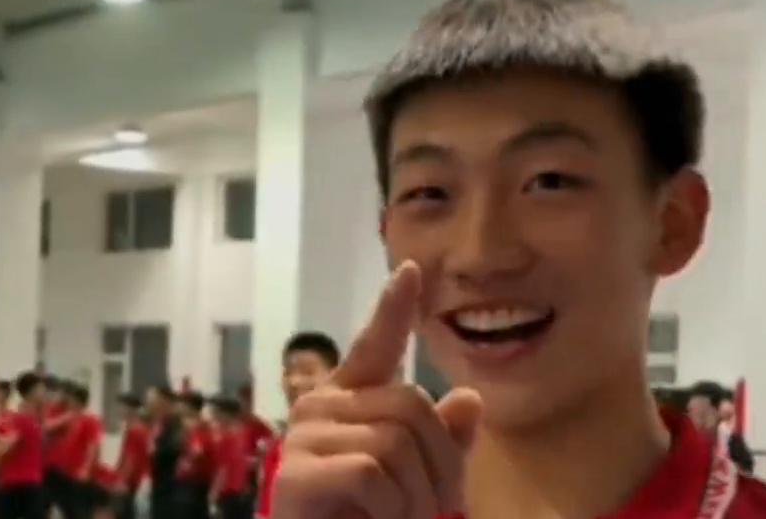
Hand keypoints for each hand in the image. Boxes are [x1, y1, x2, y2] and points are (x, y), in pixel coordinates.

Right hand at [273, 261, 481, 518]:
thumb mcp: (420, 481)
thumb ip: (442, 442)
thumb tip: (469, 399)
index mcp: (351, 399)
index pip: (375, 346)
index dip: (393, 310)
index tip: (412, 271)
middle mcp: (322, 406)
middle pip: (411, 405)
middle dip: (441, 464)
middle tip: (438, 509)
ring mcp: (305, 436)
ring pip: (395, 442)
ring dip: (417, 497)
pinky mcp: (296, 472)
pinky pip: (371, 473)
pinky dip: (390, 510)